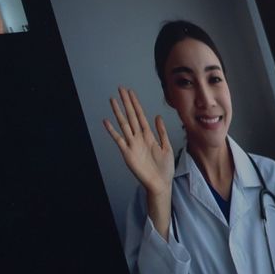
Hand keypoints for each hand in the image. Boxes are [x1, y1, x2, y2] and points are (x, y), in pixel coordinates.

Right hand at [103, 86, 174, 237]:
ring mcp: (132, 145)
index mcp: (148, 136)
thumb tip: (157, 117)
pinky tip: (107, 121)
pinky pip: (119, 140)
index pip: (140, 116)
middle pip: (131, 116)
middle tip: (121, 89)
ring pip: (124, 124)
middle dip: (126, 103)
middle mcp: (138, 138)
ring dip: (118, 112)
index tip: (131, 93)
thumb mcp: (167, 147)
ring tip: (112, 100)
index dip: (136, 104)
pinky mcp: (127, 153)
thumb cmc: (164, 168)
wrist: (161, 183)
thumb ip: (161, 132)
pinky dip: (112, 131)